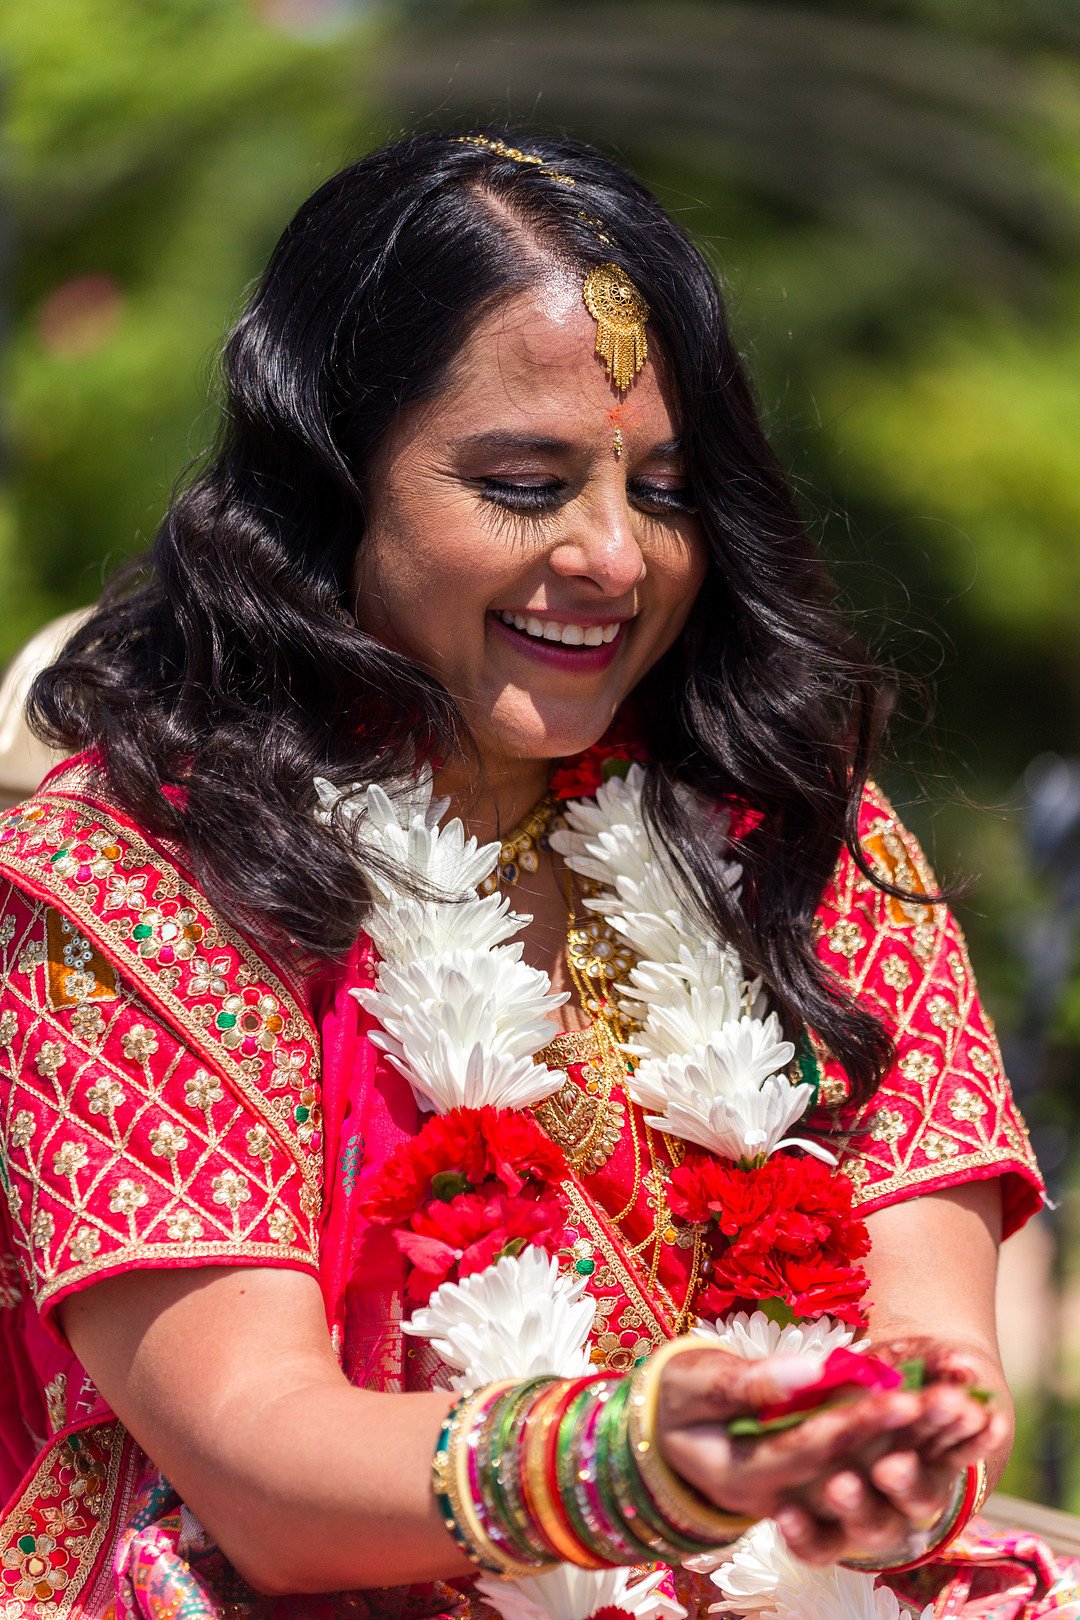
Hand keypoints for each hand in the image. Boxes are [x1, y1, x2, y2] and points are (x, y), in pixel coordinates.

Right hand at [656, 1345, 1001, 1564]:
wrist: (667, 1425)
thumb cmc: (675, 1396)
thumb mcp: (695, 1382)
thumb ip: (747, 1382)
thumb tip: (810, 1370)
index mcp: (740, 1478)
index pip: (808, 1451)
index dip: (855, 1423)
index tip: (900, 1395)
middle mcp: (777, 1499)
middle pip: (849, 1468)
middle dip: (897, 1434)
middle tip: (942, 1402)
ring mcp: (799, 1497)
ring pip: (865, 1476)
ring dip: (912, 1445)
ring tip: (951, 1408)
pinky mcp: (816, 1483)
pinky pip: (866, 1470)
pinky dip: (905, 1447)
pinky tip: (936, 1419)